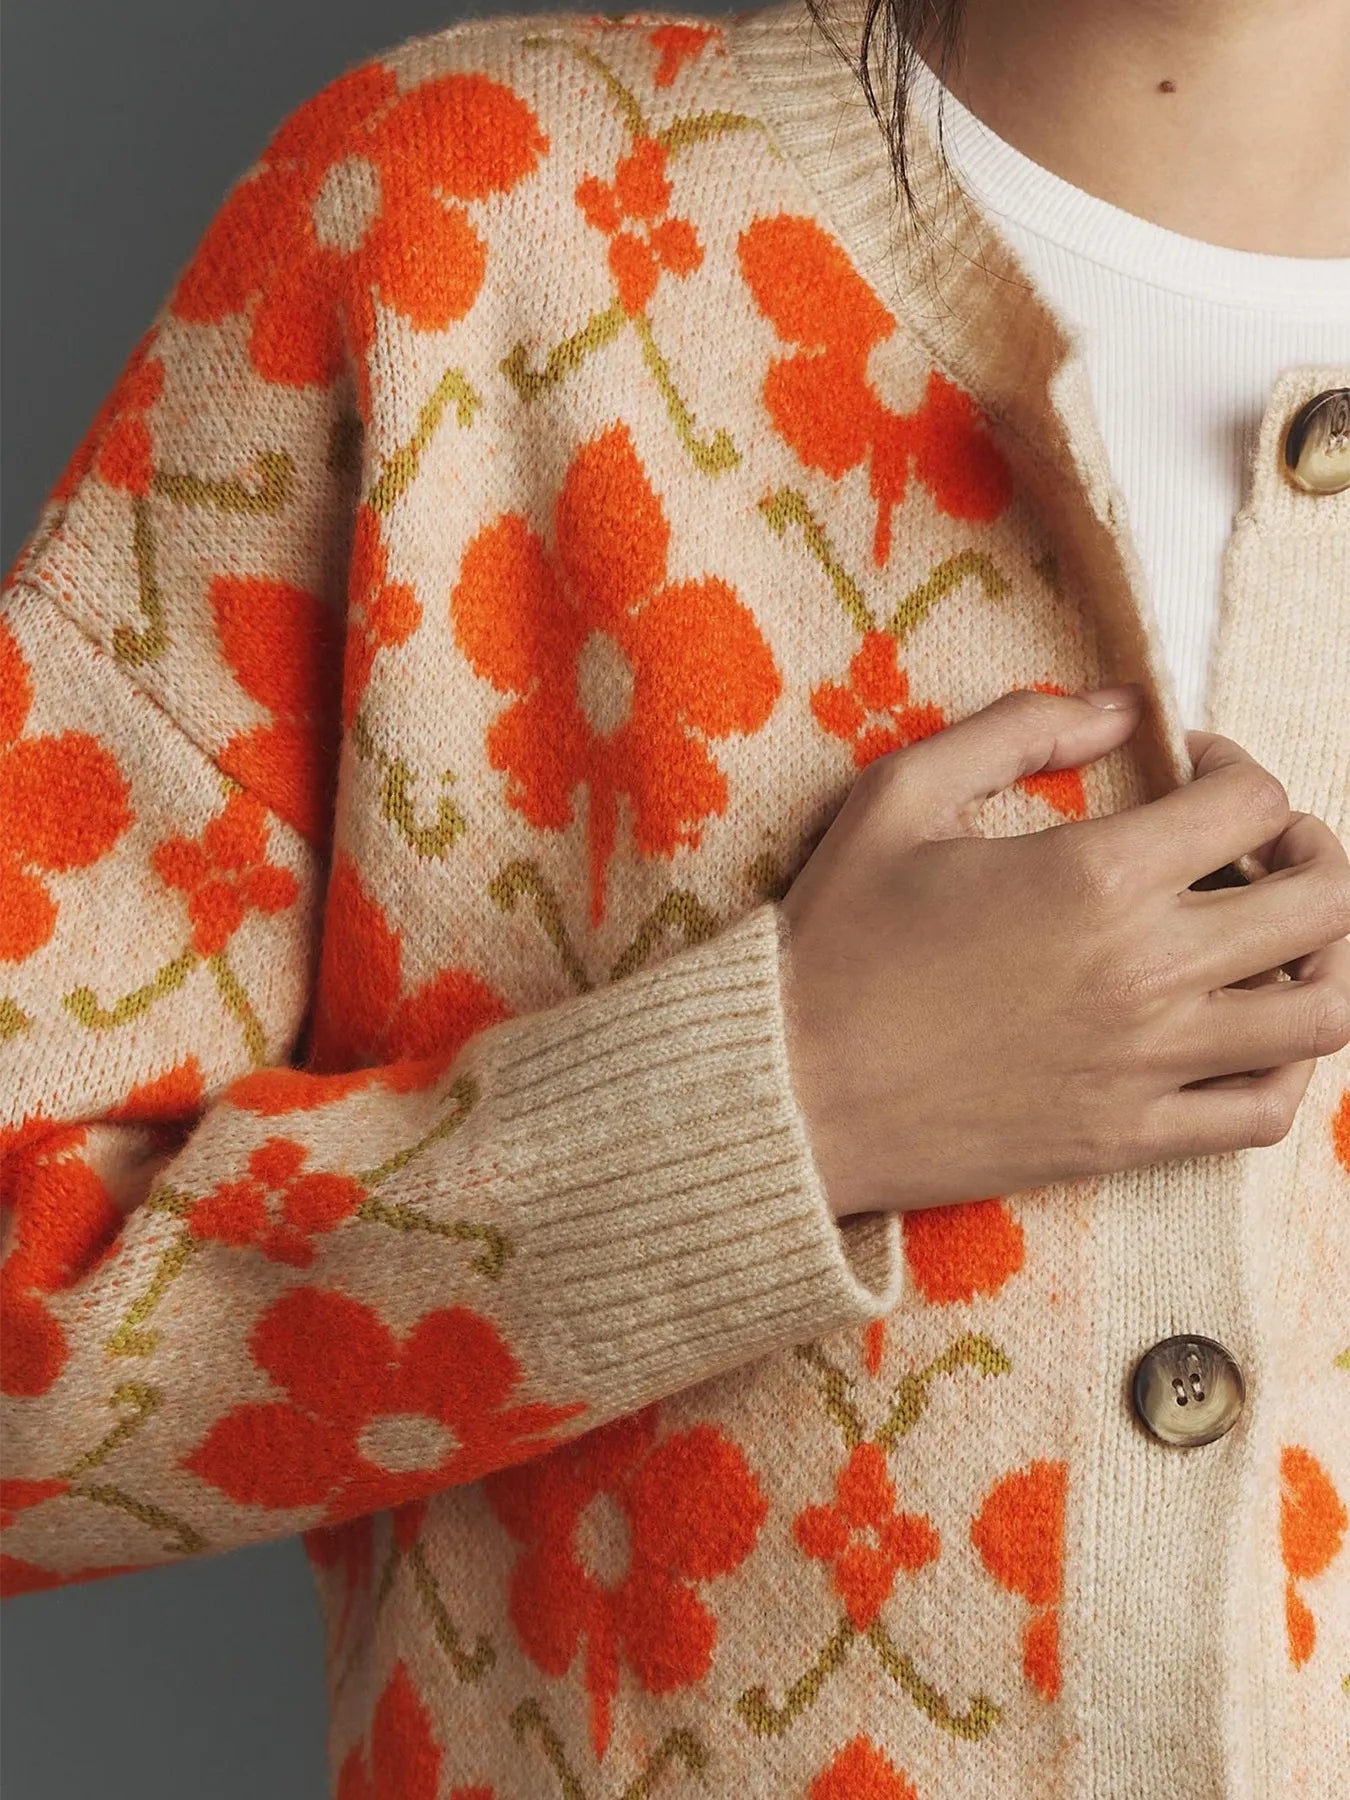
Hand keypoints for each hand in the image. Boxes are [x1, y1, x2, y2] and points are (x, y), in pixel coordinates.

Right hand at [777, 687, 1349, 1219]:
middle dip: (1311, 848)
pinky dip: (1285, 1066)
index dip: (1234, 765)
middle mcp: (1147, 971)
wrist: (790, 1090)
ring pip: (1323, 1011)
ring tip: (1278, 937)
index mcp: (1096, 875)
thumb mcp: (900, 795)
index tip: (1189, 771)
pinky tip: (1247, 1032)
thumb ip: (1017, 728)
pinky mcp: (1129, 1137)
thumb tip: (1122, 709)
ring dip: (1326, 956)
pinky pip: (1264, 1111)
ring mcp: (1147, 1065)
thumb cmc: (836, 938)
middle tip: (1260, 844)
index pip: (1252, 800)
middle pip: (1324, 900)